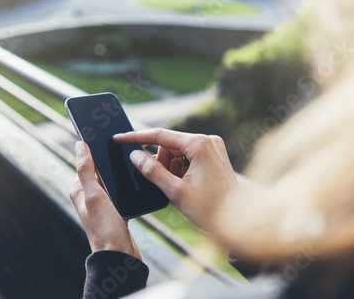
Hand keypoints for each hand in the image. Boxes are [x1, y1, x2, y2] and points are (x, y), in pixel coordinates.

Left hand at [70, 141, 141, 259]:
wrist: (120, 256)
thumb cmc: (105, 229)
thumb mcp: (95, 195)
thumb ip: (86, 170)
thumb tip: (79, 145)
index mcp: (79, 190)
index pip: (85, 162)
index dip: (95, 150)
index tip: (106, 138)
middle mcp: (89, 196)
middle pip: (99, 170)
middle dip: (109, 161)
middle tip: (124, 150)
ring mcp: (102, 203)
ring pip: (111, 180)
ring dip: (119, 174)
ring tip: (131, 165)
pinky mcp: (114, 210)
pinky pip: (120, 191)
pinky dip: (126, 185)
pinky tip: (135, 183)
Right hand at [114, 128, 240, 231]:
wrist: (239, 222)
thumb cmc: (212, 209)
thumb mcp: (175, 191)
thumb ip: (152, 171)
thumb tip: (135, 156)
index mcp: (199, 144)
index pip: (159, 135)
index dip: (135, 138)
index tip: (119, 138)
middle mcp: (208, 141)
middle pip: (169, 145)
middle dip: (161, 163)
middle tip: (167, 184)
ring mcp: (212, 147)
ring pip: (177, 152)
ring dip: (171, 168)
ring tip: (181, 187)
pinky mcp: (214, 156)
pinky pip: (187, 157)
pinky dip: (180, 170)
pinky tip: (187, 185)